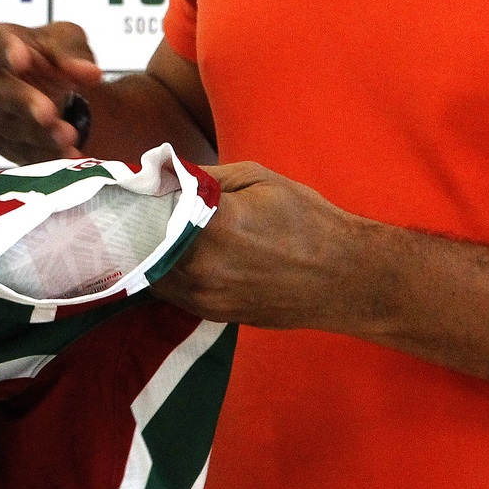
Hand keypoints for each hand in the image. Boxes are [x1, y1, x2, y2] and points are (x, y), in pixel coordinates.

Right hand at [0, 21, 104, 164]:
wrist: (49, 87)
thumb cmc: (46, 54)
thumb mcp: (64, 40)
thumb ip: (73, 53)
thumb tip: (90, 73)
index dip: (2, 51)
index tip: (23, 60)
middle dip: (19, 101)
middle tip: (48, 111)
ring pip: (4, 125)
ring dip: (37, 132)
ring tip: (69, 135)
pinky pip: (16, 150)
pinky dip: (44, 153)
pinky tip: (68, 153)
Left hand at [152, 161, 378, 331]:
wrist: (346, 277)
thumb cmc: (307, 220)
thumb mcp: (257, 179)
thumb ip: (203, 177)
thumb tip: (163, 173)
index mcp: (211, 228)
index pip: (150, 211)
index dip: (142, 199)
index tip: (141, 188)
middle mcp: (201, 269)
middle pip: (146, 245)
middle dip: (143, 225)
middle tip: (147, 208)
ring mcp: (206, 298)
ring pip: (155, 272)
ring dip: (155, 252)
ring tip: (164, 231)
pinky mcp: (214, 315)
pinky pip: (174, 291)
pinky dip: (171, 273)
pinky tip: (183, 255)